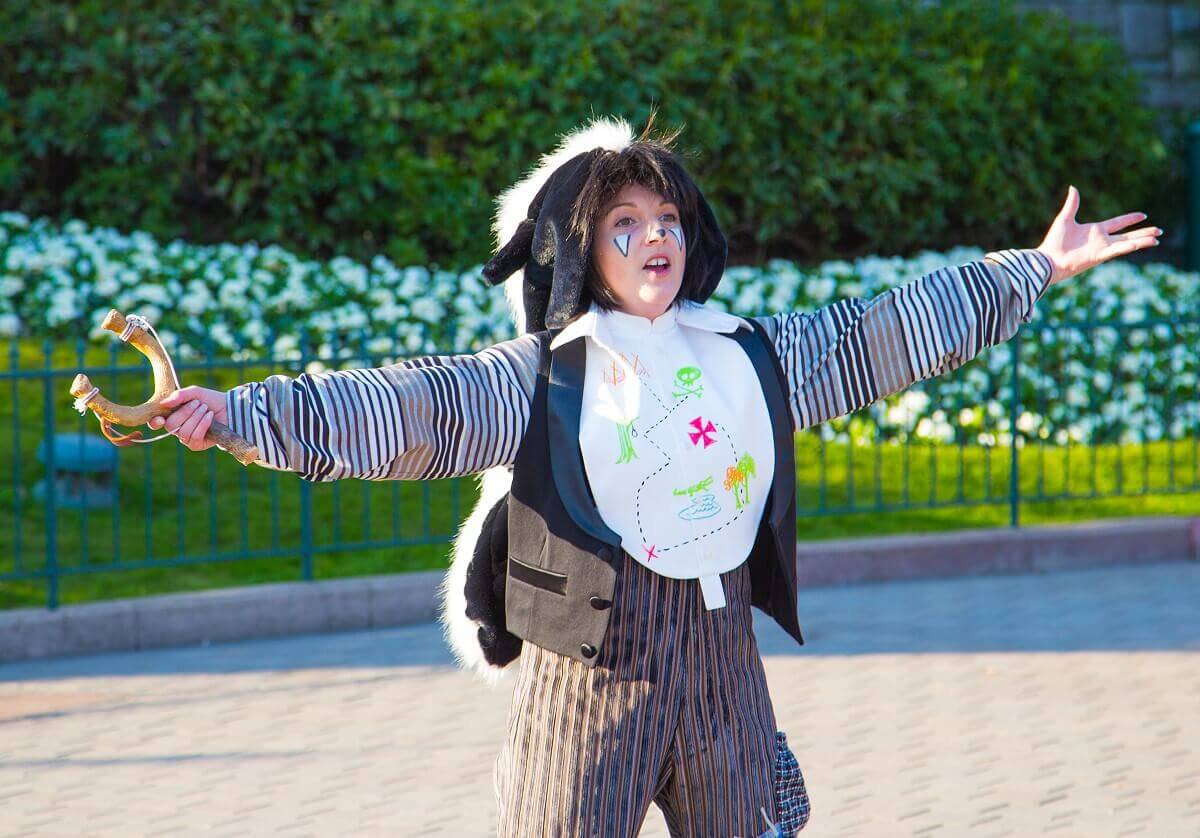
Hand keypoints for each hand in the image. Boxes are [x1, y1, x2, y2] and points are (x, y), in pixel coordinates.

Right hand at [147, 386, 227, 451]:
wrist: (229, 408)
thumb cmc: (210, 400)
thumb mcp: (195, 393)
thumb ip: (179, 395)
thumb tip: (163, 403)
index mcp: (171, 415)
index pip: (155, 423)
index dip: (155, 422)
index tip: (161, 419)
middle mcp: (177, 428)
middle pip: (171, 425)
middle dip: (185, 412)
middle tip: (198, 404)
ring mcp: (186, 438)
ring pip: (183, 432)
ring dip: (196, 417)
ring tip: (206, 409)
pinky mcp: (197, 445)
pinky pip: (194, 437)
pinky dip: (203, 425)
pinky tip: (210, 417)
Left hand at [1036, 185, 1160, 286]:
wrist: (1047, 259)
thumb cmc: (1054, 242)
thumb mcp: (1065, 219)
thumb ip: (1072, 204)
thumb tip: (1073, 187)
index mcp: (1095, 230)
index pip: (1118, 223)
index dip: (1130, 219)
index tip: (1143, 215)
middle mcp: (1102, 240)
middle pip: (1128, 235)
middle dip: (1144, 233)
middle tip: (1159, 231)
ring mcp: (1102, 249)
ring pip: (1127, 244)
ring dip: (1142, 241)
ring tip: (1157, 239)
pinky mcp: (1099, 256)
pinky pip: (1117, 250)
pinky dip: (1129, 247)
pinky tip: (1141, 243)